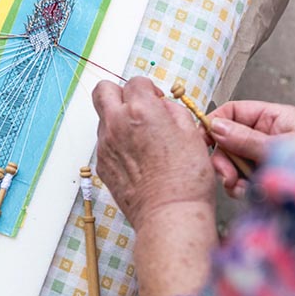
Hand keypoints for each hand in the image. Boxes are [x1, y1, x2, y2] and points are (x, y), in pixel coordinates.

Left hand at [92, 77, 216, 230]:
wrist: (169, 214)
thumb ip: (172, 111)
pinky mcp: (102, 165)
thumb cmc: (186, 178)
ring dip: (118, 121)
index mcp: (141, 110)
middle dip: (120, 93)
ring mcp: (105, 145)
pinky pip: (105, 144)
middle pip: (104, 90)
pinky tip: (137, 159)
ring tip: (141, 140)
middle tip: (137, 107)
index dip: (149, 89)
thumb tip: (162, 106)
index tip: (157, 100)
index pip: (136, 81)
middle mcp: (117, 123)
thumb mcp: (192, 133)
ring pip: (104, 118)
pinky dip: (117, 144)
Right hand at [207, 101, 294, 196]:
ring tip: (240, 187)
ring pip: (231, 161)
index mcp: (275, 118)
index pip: (235, 111)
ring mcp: (264, 157)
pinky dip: (239, 188)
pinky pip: (240, 179)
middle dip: (223, 157)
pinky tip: (248, 194)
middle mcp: (268, 135)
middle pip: (228, 138)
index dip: (215, 122)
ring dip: (231, 175)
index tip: (201, 138)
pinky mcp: (263, 178)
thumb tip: (217, 127)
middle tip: (226, 173)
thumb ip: (246, 139)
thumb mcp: (279, 148)